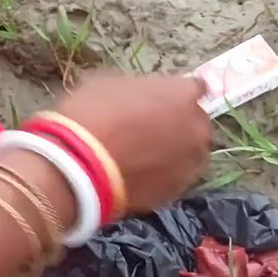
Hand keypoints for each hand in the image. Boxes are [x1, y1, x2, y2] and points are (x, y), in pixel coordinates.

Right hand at [53, 71, 212, 213]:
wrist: (81, 166)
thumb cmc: (92, 114)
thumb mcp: (109, 84)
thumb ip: (139, 88)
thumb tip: (142, 97)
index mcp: (183, 94)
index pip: (196, 87)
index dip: (178, 93)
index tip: (164, 97)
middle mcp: (197, 128)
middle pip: (197, 123)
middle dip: (180, 123)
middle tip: (152, 128)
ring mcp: (190, 164)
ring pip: (190, 154)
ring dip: (175, 152)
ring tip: (146, 157)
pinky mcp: (176, 192)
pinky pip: (174, 178)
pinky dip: (162, 176)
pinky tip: (139, 176)